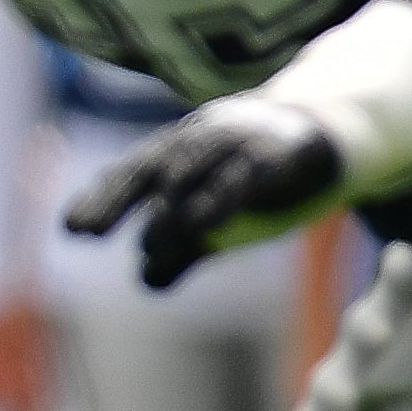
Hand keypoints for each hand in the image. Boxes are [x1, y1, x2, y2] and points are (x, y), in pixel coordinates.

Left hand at [65, 94, 345, 289]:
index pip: (132, 171)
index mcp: (182, 148)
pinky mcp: (283, 152)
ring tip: (148, 240)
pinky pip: (246, 175)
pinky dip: (219, 198)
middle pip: (151, 167)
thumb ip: (186, 245)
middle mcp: (204, 138)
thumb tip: (145, 282)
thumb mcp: (221, 210)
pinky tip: (199, 225)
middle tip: (85, 230)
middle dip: (116, 197)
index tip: (71, 229)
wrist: (339, 129)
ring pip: (196, 169)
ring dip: (169, 205)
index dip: (102, 196)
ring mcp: (243, 140)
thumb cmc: (266, 174)